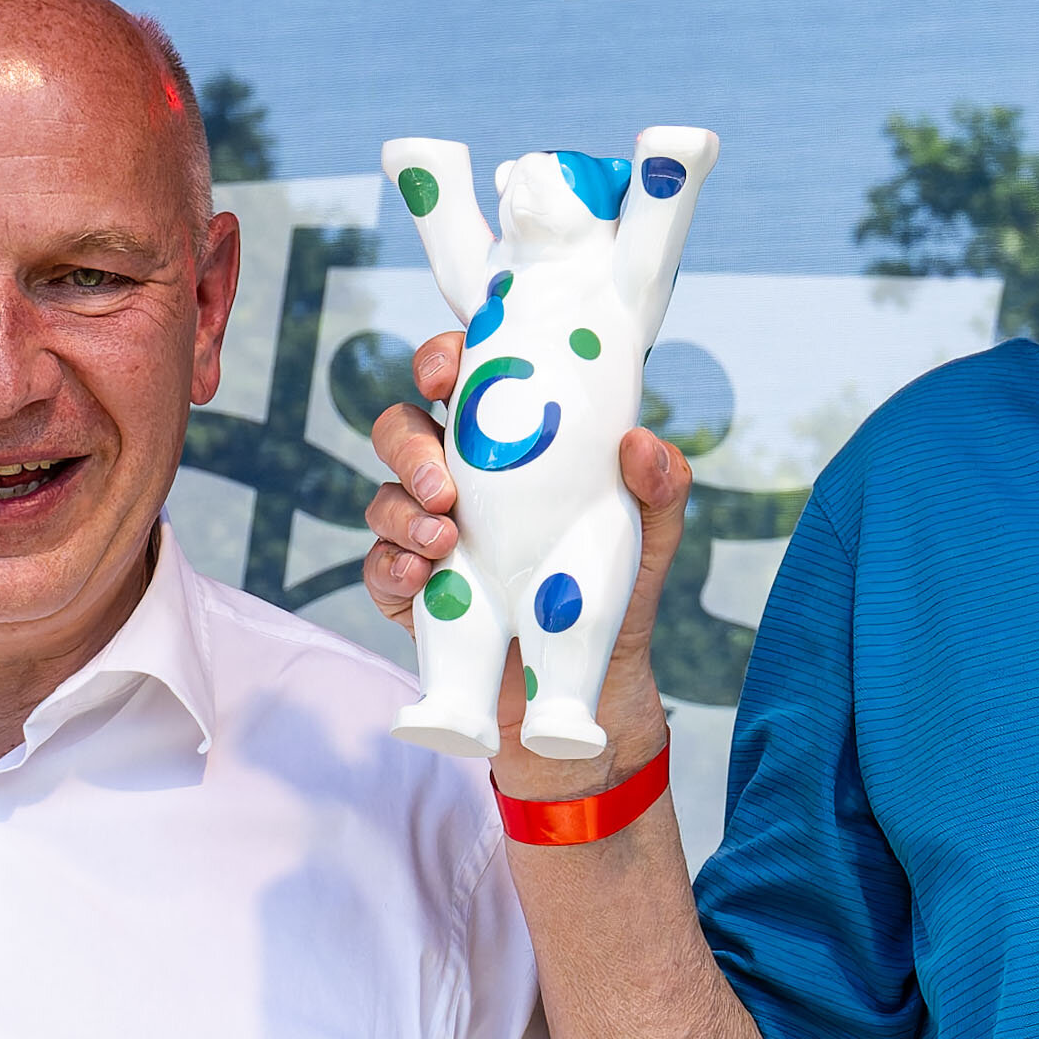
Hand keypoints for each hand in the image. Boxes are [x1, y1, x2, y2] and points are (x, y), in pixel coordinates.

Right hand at [360, 364, 691, 782]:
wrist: (591, 678)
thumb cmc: (613, 584)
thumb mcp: (651, 530)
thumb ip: (660, 483)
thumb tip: (640, 444)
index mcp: (503, 444)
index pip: (458, 379)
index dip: (439, 361)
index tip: (443, 375)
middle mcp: (457, 477)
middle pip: (401, 431)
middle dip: (410, 447)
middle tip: (445, 485)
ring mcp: (426, 531)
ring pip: (384, 498)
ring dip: (404, 512)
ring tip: (444, 537)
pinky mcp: (409, 589)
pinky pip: (379, 567)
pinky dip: (394, 568)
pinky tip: (422, 577)